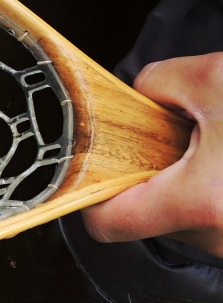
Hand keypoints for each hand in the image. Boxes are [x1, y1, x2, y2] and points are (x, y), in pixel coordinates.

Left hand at [83, 53, 222, 257]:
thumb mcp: (215, 78)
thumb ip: (158, 85)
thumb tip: (141, 98)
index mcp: (201, 203)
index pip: (108, 224)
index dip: (92, 194)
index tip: (95, 169)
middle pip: (152, 219)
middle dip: (158, 178)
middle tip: (182, 138)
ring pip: (191, 222)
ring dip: (195, 186)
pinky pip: (222, 222)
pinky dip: (221, 194)